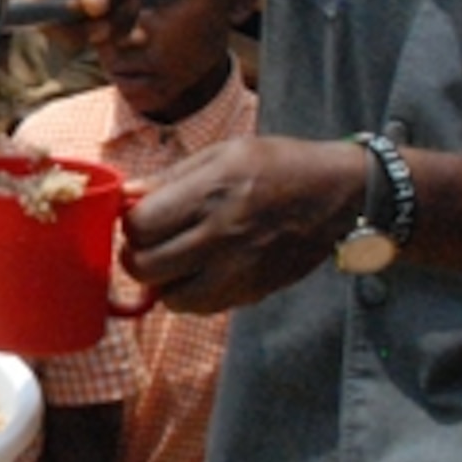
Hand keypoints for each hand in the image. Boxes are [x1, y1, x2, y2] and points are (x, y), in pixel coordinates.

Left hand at [121, 134, 361, 313]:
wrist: (337, 193)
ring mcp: (239, 269)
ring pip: (170, 298)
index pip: (140, 227)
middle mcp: (222, 235)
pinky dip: (190, 295)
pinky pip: (202, 308)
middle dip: (138, 255)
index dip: (131, 224)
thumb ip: (169, 178)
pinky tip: (201, 271)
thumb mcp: (222, 153)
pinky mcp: (254, 291)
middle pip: (146, 268)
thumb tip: (124, 196)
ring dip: (163, 281)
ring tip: (176, 259)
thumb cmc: (277, 165)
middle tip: (150, 242)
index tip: (140, 216)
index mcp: (211, 193)